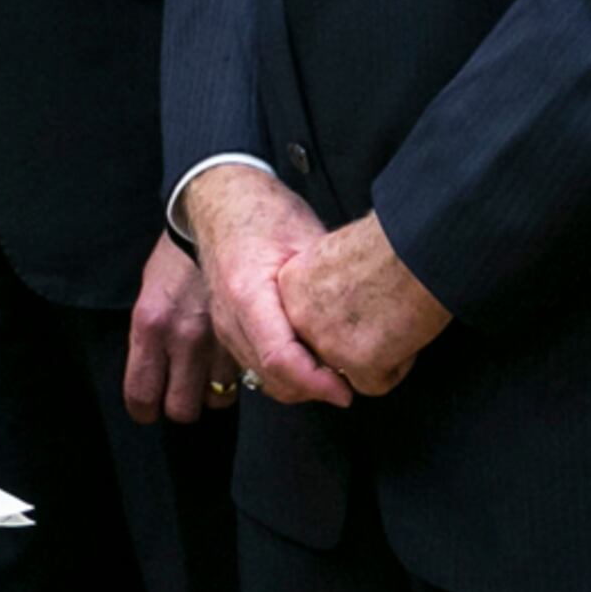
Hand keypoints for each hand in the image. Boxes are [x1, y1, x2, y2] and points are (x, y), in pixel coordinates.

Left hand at [120, 237, 232, 423]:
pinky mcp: (252, 337)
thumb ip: (150, 339)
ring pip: (218, 398)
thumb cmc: (177, 261)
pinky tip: (234, 362)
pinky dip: (240, 377)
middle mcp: (184, 338)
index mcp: (151, 326)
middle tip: (181, 391)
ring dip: (213, 392)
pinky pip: (245, 379)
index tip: (147, 408)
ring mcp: (221, 340)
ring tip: (210, 375)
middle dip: (180, 404)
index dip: (144, 408)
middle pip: (181, 408)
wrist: (219, 220)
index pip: (141, 394)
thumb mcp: (149, 297)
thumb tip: (151, 377)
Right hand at [182, 161, 352, 408]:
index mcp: (247, 292)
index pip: (279, 358)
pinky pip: (256, 365)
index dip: (316, 382)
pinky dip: (285, 372)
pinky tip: (311, 357)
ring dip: (300, 383)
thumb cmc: (262, 211)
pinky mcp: (227, 329)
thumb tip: (369, 320)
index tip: (346, 391)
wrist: (221, 200)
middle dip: (313, 389)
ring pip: (262, 378)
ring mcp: (224, 325)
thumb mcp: (307, 237)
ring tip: (334, 370)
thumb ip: (329, 282)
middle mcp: (229, 316)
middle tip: (351, 380)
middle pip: (271, 377)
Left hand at [278, 215, 450, 398]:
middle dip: (353, 343)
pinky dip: (398, 364)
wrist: (422, 248)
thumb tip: (334, 311)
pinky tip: (407, 331)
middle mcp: (298, 314)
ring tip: (397, 317)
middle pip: (322, 351)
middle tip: (383, 313)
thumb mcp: (339, 257)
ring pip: (347, 370)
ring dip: (376, 353)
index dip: (340, 318)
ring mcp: (324, 341)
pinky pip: (375, 384)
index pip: (305, 323)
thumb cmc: (395, 246)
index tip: (363, 302)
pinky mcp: (356, 363)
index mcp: (291, 283)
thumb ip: (324, 288)